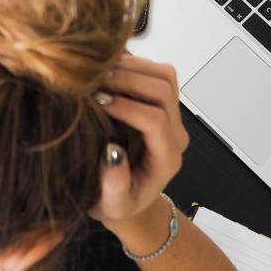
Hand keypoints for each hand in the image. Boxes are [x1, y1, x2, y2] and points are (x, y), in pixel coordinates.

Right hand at [90, 55, 189, 227]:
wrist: (128, 197)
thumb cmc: (117, 203)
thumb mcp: (111, 206)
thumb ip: (114, 187)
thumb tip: (112, 153)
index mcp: (166, 159)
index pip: (156, 122)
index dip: (128, 108)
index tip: (98, 102)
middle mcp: (175, 134)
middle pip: (164, 91)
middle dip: (129, 80)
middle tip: (95, 81)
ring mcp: (171, 116)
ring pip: (165, 76)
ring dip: (133, 68)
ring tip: (99, 72)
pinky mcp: (162, 103)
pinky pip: (157, 73)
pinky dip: (133, 64)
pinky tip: (107, 70)